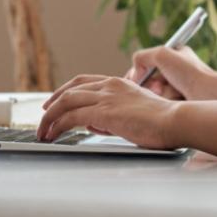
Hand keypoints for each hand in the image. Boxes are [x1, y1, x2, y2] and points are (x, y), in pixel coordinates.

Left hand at [36, 75, 179, 147]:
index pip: (84, 82)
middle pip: (71, 89)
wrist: (174, 120)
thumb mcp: (133, 113)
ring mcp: (106, 97)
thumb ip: (111, 116)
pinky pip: (71, 117)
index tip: (55, 101)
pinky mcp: (104, 111)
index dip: (65, 91)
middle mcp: (110, 85)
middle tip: (42, 116)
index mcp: (119, 83)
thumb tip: (92, 123)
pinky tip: (53, 134)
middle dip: (52, 103)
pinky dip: (57, 125)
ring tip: (43, 131)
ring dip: (50, 117)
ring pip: (66, 101)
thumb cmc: (162, 121)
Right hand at [123, 45, 216, 99]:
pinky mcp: (181, 103)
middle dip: (152, 86)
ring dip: (161, 95)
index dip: (139, 74)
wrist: (209, 95)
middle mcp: (177, 71)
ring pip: (155, 95)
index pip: (147, 64)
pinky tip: (179, 101)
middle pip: (149, 82)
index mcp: (174, 55)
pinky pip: (165, 105)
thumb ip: (142, 57)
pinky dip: (169, 102)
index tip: (136, 81)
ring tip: (174, 93)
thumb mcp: (162, 54)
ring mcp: (179, 88)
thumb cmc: (190, 73)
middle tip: (160, 87)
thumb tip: (136, 71)